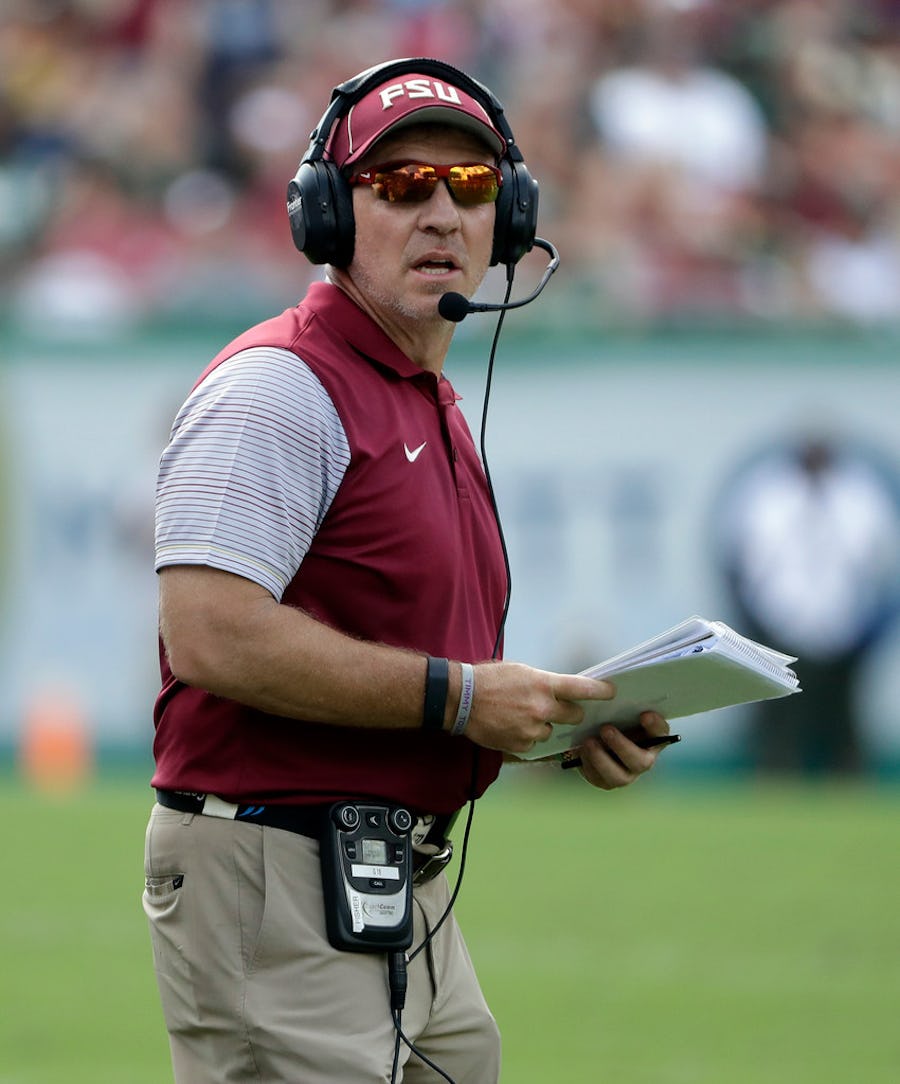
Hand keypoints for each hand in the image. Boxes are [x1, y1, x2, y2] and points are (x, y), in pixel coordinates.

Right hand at [464, 661, 615, 754]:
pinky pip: (534, 743)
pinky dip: (526, 736)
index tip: (612, 692)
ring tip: (520, 715)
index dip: (600, 691)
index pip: (582, 688)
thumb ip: (544, 682)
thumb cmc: (490, 679)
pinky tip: (511, 726)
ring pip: (551, 731)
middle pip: (574, 715)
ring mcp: (532, 728)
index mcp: (544, 684)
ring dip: (543, 725)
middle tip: (556, 708)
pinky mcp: (521, 744)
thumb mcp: (521, 671)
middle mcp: (542, 708)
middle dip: (569, 713)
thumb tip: (562, 691)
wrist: (462, 699)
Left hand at [575, 712, 669, 789]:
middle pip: (642, 762)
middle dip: (622, 746)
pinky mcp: (605, 781)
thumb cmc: (612, 718)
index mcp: (652, 738)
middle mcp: (642, 759)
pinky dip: (588, 766)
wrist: (593, 735)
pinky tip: (580, 751)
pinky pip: (598, 779)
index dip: (655, 726)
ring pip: (619, 777)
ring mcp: (625, 774)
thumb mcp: (618, 709)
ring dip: (602, 759)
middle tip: (605, 729)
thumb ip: (624, 704)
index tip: (644, 714)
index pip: (662, 733)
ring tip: (589, 742)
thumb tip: (615, 690)